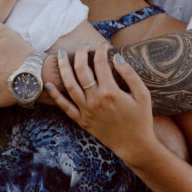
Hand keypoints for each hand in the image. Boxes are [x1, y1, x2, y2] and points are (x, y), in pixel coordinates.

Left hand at [45, 45, 156, 165]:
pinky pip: (65, 107)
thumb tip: (116, 57)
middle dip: (81, 54)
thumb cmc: (141, 119)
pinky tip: (49, 84)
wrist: (134, 145)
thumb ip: (130, 74)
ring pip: (69, 85)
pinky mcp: (82, 121)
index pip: (101, 64)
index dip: (101, 51)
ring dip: (63, 68)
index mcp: (110, 91)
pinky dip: (55, 96)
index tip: (104, 46)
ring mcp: (86, 111)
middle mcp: (95, 100)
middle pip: (82, 70)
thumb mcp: (143, 94)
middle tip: (83, 46)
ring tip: (61, 55)